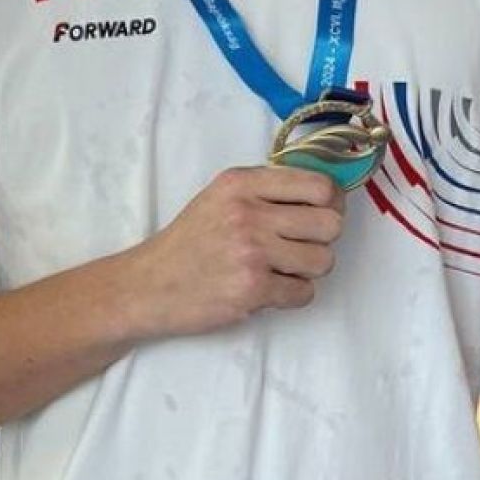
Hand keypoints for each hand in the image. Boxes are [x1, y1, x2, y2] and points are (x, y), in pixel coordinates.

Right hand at [137, 165, 344, 336]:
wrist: (149, 285)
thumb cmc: (191, 242)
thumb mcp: (221, 197)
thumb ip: (267, 190)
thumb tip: (329, 196)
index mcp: (242, 183)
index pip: (320, 186)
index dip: (330, 204)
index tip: (319, 215)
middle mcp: (248, 213)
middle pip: (330, 224)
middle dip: (320, 240)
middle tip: (297, 247)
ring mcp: (251, 252)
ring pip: (323, 261)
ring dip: (307, 271)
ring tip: (279, 270)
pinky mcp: (252, 289)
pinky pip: (304, 293)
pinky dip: (291, 296)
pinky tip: (267, 289)